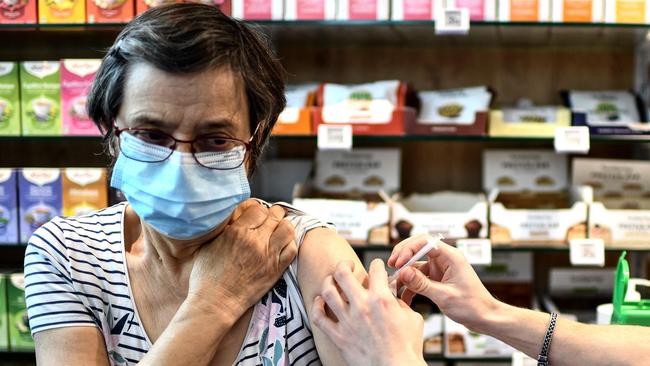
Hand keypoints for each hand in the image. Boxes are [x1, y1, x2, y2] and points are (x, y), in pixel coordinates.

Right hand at [188, 199, 297, 318]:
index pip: (258, 209)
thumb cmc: (206, 277)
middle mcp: (255, 241)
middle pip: (275, 216)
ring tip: (279, 229)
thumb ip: (224, 229)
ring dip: (284, 226)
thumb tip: (232, 218)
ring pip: (287, 229)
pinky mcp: (275, 270)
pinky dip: (290, 243)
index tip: (257, 215)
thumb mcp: (208, 245)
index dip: (259, 210)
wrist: (215, 303)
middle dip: (274, 214)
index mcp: (237, 232)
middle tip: (271, 218)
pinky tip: (282, 245)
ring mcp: (268, 256)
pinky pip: (292, 249)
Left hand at [312, 259, 425, 365]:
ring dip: (328, 282)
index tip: (376, 267)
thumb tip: (393, 292)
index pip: (375, 269)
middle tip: (347, 266)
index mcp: (382, 299)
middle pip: (343, 273)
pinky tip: (320, 301)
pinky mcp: (339, 336)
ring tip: (332, 280)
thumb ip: (400, 301)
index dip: (377, 264)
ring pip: (328, 291)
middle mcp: (362, 306)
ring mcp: (348, 321)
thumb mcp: (412, 318)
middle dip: (344, 265)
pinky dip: (317, 306)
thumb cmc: (407, 347)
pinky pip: (319, 317)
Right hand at [388, 235, 497, 331]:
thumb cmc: (473, 306)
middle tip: (391, 265)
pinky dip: (411, 285)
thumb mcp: (444, 296)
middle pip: (418, 248)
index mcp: (451, 256)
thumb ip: (422, 284)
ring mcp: (440, 268)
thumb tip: (403, 272)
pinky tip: (404, 295)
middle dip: (403, 256)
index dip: (408, 249)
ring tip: (394, 283)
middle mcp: (445, 259)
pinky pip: (420, 277)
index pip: (424, 242)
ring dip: (405, 273)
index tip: (398, 262)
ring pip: (416, 264)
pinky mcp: (438, 279)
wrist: (485, 318)